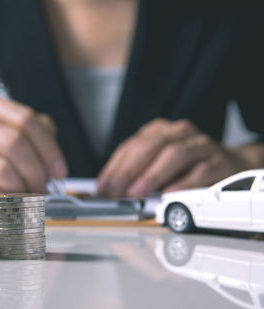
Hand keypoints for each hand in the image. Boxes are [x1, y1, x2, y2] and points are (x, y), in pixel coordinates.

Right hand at [0, 86, 67, 198]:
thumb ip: (25, 130)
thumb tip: (52, 157)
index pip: (25, 120)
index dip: (49, 148)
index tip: (58, 169)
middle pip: (15, 144)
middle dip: (38, 171)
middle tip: (45, 186)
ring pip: (1, 169)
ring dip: (24, 188)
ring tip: (30, 194)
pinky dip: (4, 199)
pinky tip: (11, 200)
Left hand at [97, 118, 253, 197]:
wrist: (231, 164)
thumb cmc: (188, 166)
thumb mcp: (159, 164)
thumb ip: (136, 173)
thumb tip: (111, 191)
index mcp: (160, 131)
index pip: (131, 146)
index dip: (114, 167)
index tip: (103, 187)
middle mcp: (179, 133)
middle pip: (149, 147)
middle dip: (128, 171)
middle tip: (116, 191)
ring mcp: (201, 145)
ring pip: (174, 154)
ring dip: (152, 176)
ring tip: (137, 193)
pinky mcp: (219, 162)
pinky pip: (199, 172)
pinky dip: (182, 184)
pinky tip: (169, 195)